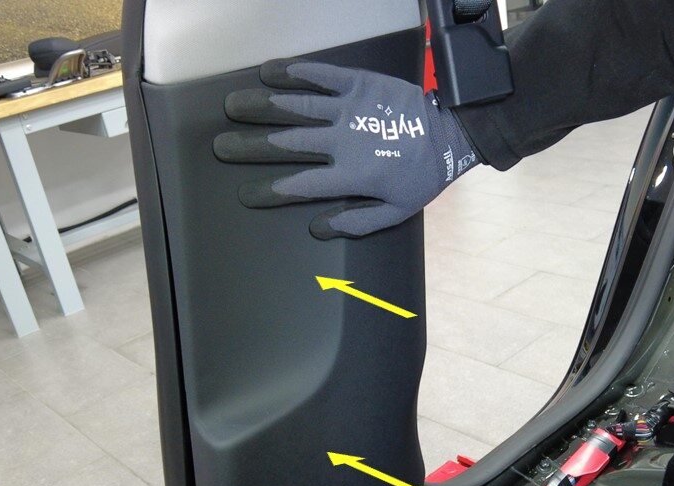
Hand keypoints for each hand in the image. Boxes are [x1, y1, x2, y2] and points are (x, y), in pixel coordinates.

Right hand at [214, 59, 480, 239]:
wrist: (453, 132)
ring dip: (263, 105)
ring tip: (233, 105)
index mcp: (351, 175)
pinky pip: (323, 75)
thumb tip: (318, 227)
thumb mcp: (397, 211)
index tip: (245, 194)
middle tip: (221, 146)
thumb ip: (358, 222)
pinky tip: (270, 70)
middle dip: (251, 146)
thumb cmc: (423, 176)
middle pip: (288, 144)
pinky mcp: (360, 83)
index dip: (270, 192)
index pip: (300, 186)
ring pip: (298, 106)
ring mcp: (350, 108)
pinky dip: (296, 71)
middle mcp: (344, 140)